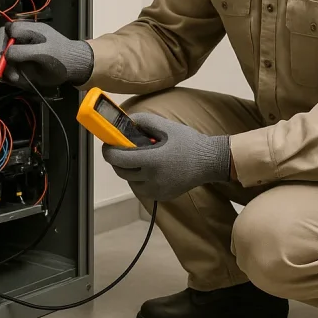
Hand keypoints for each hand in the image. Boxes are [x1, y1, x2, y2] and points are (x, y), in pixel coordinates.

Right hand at [0, 21, 93, 86]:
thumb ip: (23, 52)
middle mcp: (22, 39)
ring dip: (8, 69)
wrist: (74, 67)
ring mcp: (22, 51)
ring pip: (5, 59)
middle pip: (1, 45)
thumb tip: (6, 54)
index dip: (0, 42)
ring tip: (17, 78)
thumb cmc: (63, 56)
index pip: (6, 30)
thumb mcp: (44, 53)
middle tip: (6, 72)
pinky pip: (12, 69)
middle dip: (1, 59)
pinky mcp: (23, 64)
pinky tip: (20, 80)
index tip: (2, 57)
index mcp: (28, 30)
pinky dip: (14, 76)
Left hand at [101, 113, 231, 200]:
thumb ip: (144, 121)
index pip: (118, 160)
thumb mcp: (167, 127)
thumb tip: (126, 121)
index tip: (107, 145)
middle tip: (122, 148)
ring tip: (139, 158)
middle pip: (121, 171)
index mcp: (153, 161)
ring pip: (130, 181)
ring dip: (129, 170)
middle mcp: (153, 179)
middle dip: (118, 160)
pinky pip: (142, 188)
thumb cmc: (189, 143)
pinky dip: (140, 179)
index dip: (109, 151)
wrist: (210, 162)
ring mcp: (157, 190)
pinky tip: (150, 168)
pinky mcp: (161, 197)